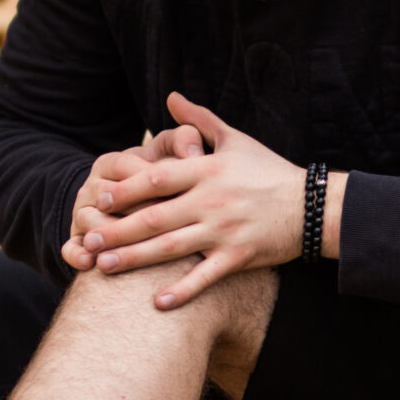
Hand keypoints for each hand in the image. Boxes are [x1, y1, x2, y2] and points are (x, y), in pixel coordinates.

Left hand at [70, 92, 309, 306]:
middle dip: (116, 229)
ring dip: (134, 259)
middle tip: (86, 237)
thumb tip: (170, 96)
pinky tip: (156, 303)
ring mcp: (223, 231)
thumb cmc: (269, 170)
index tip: (97, 198)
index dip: (124, 189)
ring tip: (103, 266)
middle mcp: (210, 201)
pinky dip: (181, 290)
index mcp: (206, 170)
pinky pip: (205, 276)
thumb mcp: (235, 139)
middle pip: (154, 216)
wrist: (313, 205)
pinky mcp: (238, 257)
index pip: (156, 178)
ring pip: (170, 247)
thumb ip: (198, 120)